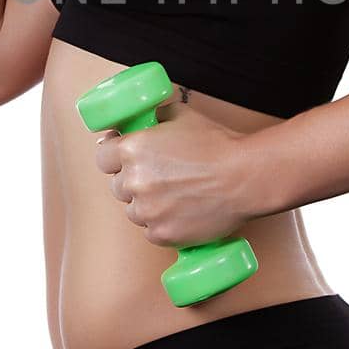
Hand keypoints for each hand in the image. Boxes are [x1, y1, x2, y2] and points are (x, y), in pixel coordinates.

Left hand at [93, 90, 253, 248]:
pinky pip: (151, 231)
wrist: (245, 177)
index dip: (112, 156)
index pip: (102, 157)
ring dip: (147, 205)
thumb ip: (157, 114)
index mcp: (133, 149)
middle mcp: (134, 181)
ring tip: (174, 196)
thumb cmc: (218, 145)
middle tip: (158, 177)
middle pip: (117, 186)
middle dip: (132, 181)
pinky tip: (180, 213)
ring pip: (134, 211)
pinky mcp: (162, 234)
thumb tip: (146, 116)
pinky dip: (162, 225)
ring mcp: (147, 211)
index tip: (120, 158)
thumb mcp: (183, 114)